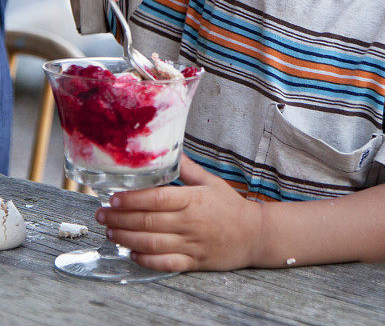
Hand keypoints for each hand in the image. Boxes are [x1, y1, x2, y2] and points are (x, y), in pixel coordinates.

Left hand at [95, 155, 262, 272]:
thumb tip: (170, 150)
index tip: (113, 197)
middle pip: (148, 221)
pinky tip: (131, 252)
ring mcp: (190, 244)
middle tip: (101, 213)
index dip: (132, 199)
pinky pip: (164, 263)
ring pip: (151, 243)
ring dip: (126, 237)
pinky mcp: (192, 262)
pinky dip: (145, 260)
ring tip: (110, 230)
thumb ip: (188, 169)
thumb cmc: (230, 206)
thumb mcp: (211, 182)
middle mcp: (189, 223)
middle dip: (120, 217)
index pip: (157, 199)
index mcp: (193, 200)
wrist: (253, 234)